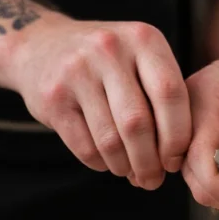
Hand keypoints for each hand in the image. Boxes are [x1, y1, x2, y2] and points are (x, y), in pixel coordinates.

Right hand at [3, 16, 190, 189]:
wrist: (41, 46)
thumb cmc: (107, 63)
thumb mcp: (141, 60)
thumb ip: (164, 98)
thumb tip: (177, 158)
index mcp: (143, 39)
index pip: (171, 95)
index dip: (177, 136)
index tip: (176, 160)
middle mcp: (110, 49)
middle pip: (139, 123)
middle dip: (150, 162)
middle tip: (153, 180)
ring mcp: (77, 71)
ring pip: (110, 140)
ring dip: (125, 167)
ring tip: (130, 172)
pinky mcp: (52, 97)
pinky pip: (85, 146)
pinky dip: (100, 163)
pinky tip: (106, 161)